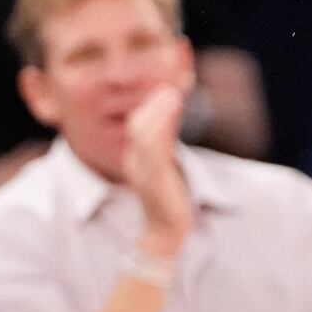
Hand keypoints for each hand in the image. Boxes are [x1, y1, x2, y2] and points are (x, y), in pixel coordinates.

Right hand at [124, 86, 193, 255]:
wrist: (166, 231)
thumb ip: (167, 138)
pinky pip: (154, 156)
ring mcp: (143, 174)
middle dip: (152, 100)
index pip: (139, 121)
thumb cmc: (170, 196)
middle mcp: (135, 162)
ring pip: (144, 137)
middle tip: (169, 81)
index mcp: (136, 156)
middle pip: (138, 124)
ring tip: (171, 93)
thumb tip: (175, 104)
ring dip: (158, 113)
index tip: (166, 79)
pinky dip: (162, 133)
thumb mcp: (168, 163)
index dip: (151, 99)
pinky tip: (173, 118)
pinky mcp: (155, 185)